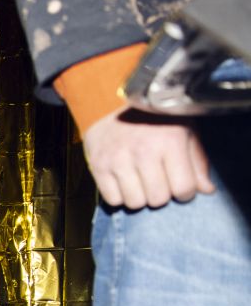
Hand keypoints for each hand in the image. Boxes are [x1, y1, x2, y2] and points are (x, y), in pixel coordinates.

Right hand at [83, 107, 214, 208]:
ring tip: (141, 181)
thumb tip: (207, 190)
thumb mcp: (186, 133)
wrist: (121, 102)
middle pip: (158, 199)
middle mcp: (143, 150)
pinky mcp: (98, 164)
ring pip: (134, 202)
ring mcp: (117, 158)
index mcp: (170, 141)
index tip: (181, 183)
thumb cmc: (160, 120)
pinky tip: (123, 181)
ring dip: (140, 197)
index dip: (186, 192)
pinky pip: (113, 199)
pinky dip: (119, 196)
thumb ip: (197, 163)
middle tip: (159, 181)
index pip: (183, 189)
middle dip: (161, 194)